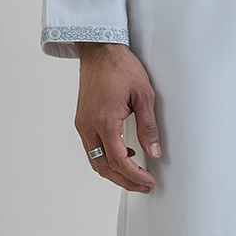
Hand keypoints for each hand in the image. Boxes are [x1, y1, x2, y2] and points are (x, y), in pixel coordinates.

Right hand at [75, 42, 160, 193]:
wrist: (99, 49)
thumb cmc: (120, 67)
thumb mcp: (144, 95)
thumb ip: (149, 127)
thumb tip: (154, 152)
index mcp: (104, 121)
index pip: (118, 160)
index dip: (135, 176)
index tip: (148, 181)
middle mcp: (88, 125)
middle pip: (104, 167)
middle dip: (124, 180)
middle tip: (143, 186)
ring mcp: (82, 123)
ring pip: (95, 160)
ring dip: (114, 171)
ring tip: (135, 174)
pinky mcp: (81, 120)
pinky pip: (91, 148)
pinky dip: (106, 158)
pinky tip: (123, 153)